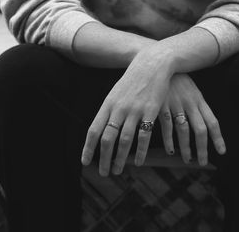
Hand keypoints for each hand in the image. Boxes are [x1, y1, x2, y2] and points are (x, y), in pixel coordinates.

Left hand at [80, 49, 172, 175]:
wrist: (152, 64)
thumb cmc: (133, 81)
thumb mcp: (116, 93)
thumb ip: (109, 111)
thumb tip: (101, 129)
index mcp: (108, 105)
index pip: (93, 130)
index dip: (88, 148)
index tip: (86, 162)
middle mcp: (119, 109)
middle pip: (107, 138)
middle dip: (103, 158)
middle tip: (104, 173)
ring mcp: (135, 110)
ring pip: (124, 140)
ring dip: (120, 158)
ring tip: (118, 170)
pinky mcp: (150, 111)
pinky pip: (144, 135)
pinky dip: (140, 151)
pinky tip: (138, 161)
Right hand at [158, 74, 225, 165]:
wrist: (157, 63)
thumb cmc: (175, 79)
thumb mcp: (190, 89)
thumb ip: (196, 104)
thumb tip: (203, 122)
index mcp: (199, 99)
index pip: (213, 122)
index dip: (218, 138)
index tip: (222, 152)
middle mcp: (189, 103)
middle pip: (200, 129)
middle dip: (203, 148)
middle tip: (202, 162)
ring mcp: (175, 104)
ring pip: (184, 131)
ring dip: (186, 148)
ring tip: (188, 159)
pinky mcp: (160, 106)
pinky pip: (167, 127)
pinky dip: (169, 141)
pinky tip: (171, 150)